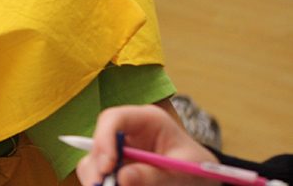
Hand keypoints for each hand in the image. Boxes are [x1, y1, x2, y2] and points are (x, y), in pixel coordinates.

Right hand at [75, 105, 220, 185]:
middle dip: (96, 165)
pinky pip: (100, 174)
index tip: (107, 167)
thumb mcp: (182, 171)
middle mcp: (128, 131)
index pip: (114, 118)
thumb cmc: (198, 169)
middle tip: (98, 185)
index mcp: (147, 120)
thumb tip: (122, 178)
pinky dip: (102, 183)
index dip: (104, 139)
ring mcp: (120, 149)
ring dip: (96, 177)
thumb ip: (154, 175)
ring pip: (94, 160)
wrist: (202, 180)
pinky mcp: (117, 166)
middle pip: (98, 141)